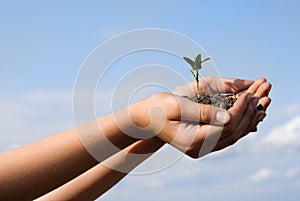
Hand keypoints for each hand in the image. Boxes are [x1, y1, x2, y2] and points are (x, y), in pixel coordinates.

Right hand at [128, 77, 270, 157]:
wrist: (147, 119)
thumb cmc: (158, 108)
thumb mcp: (177, 105)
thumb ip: (202, 111)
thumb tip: (227, 115)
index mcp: (192, 140)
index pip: (225, 125)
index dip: (240, 109)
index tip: (249, 93)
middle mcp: (199, 148)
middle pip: (233, 132)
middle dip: (249, 112)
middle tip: (262, 95)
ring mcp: (202, 148)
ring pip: (234, 135)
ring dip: (248, 118)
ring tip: (262, 103)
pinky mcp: (204, 143)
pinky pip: (228, 135)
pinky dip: (241, 123)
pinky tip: (250, 114)